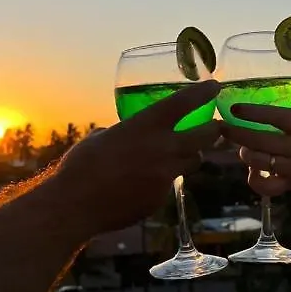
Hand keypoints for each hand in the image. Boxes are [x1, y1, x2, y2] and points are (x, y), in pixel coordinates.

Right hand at [56, 80, 221, 234]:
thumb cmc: (81, 166)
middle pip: (205, 136)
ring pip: (193, 162)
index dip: (202, 93)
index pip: (184, 103)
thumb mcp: (99, 138)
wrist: (76, 205)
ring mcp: (165, 175)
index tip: (214, 87)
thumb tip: (114, 132)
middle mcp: (163, 148)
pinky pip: (170, 184)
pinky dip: (162, 181)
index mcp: (145, 126)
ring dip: (190, 156)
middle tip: (214, 127)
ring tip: (180, 155)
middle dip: (213, 130)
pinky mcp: (161, 197)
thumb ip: (117, 132)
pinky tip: (143, 183)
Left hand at [221, 104, 290, 196]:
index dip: (253, 112)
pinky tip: (254, 172)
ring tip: (243, 147)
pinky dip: (255, 179)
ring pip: (258, 162)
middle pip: (260, 141)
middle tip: (223, 127)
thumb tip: (258, 120)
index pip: (277, 117)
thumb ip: (290, 127)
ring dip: (245, 154)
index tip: (235, 108)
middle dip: (237, 134)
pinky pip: (265, 185)